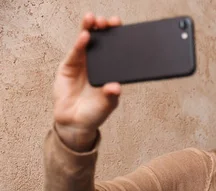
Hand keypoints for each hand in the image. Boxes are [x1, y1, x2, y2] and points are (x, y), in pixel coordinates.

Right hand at [53, 13, 122, 151]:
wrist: (75, 123)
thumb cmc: (94, 113)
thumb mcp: (107, 105)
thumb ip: (111, 96)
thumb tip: (116, 87)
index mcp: (110, 71)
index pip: (116, 50)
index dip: (119, 38)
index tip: (123, 29)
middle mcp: (97, 64)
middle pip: (101, 42)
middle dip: (105, 29)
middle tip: (109, 21)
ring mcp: (83, 63)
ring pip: (87, 42)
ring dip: (89, 29)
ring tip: (93, 19)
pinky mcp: (69, 66)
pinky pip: (75, 53)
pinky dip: (79, 44)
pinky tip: (85, 36)